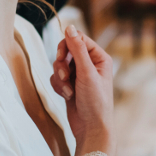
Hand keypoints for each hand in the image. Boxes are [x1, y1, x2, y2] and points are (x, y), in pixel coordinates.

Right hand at [49, 24, 113, 155]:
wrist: (91, 128)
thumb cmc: (95, 102)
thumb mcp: (86, 73)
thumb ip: (77, 49)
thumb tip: (69, 27)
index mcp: (99, 57)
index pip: (78, 39)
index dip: (67, 46)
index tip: (61, 57)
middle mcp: (90, 64)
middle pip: (66, 50)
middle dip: (61, 64)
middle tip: (64, 76)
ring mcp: (79, 75)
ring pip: (59, 64)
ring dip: (60, 78)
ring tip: (68, 91)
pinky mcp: (69, 85)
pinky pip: (56, 77)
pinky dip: (58, 86)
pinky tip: (66, 96)